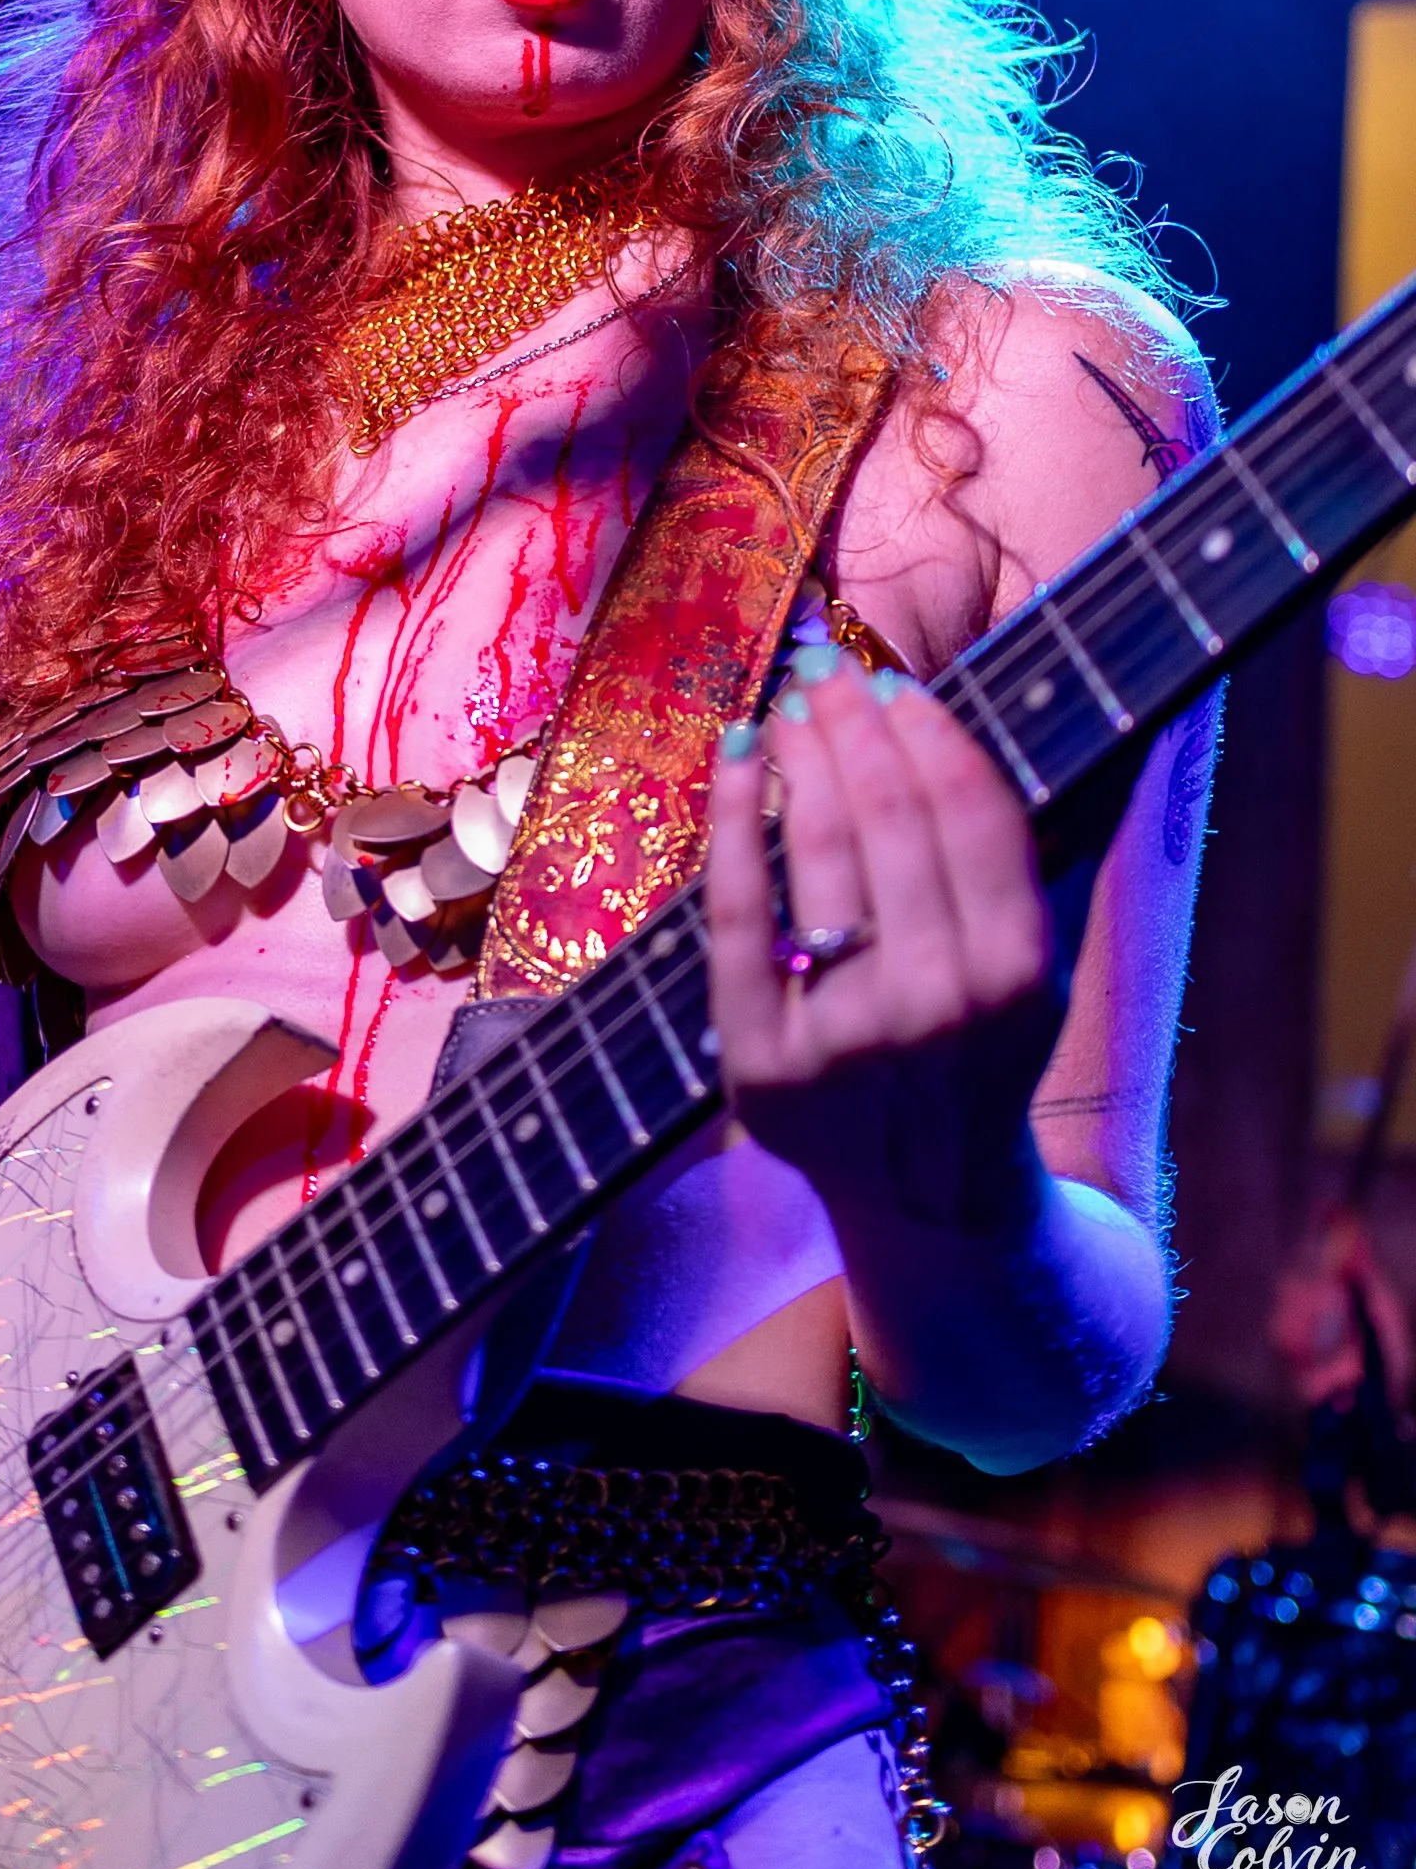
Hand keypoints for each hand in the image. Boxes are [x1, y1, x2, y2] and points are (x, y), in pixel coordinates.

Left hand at [705, 654, 1060, 1231]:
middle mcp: (938, 1004)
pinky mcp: (763, 1064)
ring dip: (801, 754)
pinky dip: (733, 820)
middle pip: (888, 816)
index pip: (970, 810)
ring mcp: (846, 1037)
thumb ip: (1065, 844)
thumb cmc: (987, 1049)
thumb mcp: (1048, 962)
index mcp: (1020, 973)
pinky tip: (737, 755)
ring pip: (816, 852)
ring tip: (790, 702)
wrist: (932, 1203)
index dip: (927, 730)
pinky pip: (737, 914)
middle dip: (854, 723)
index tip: (895, 684)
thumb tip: (1134, 714)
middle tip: (827, 666)